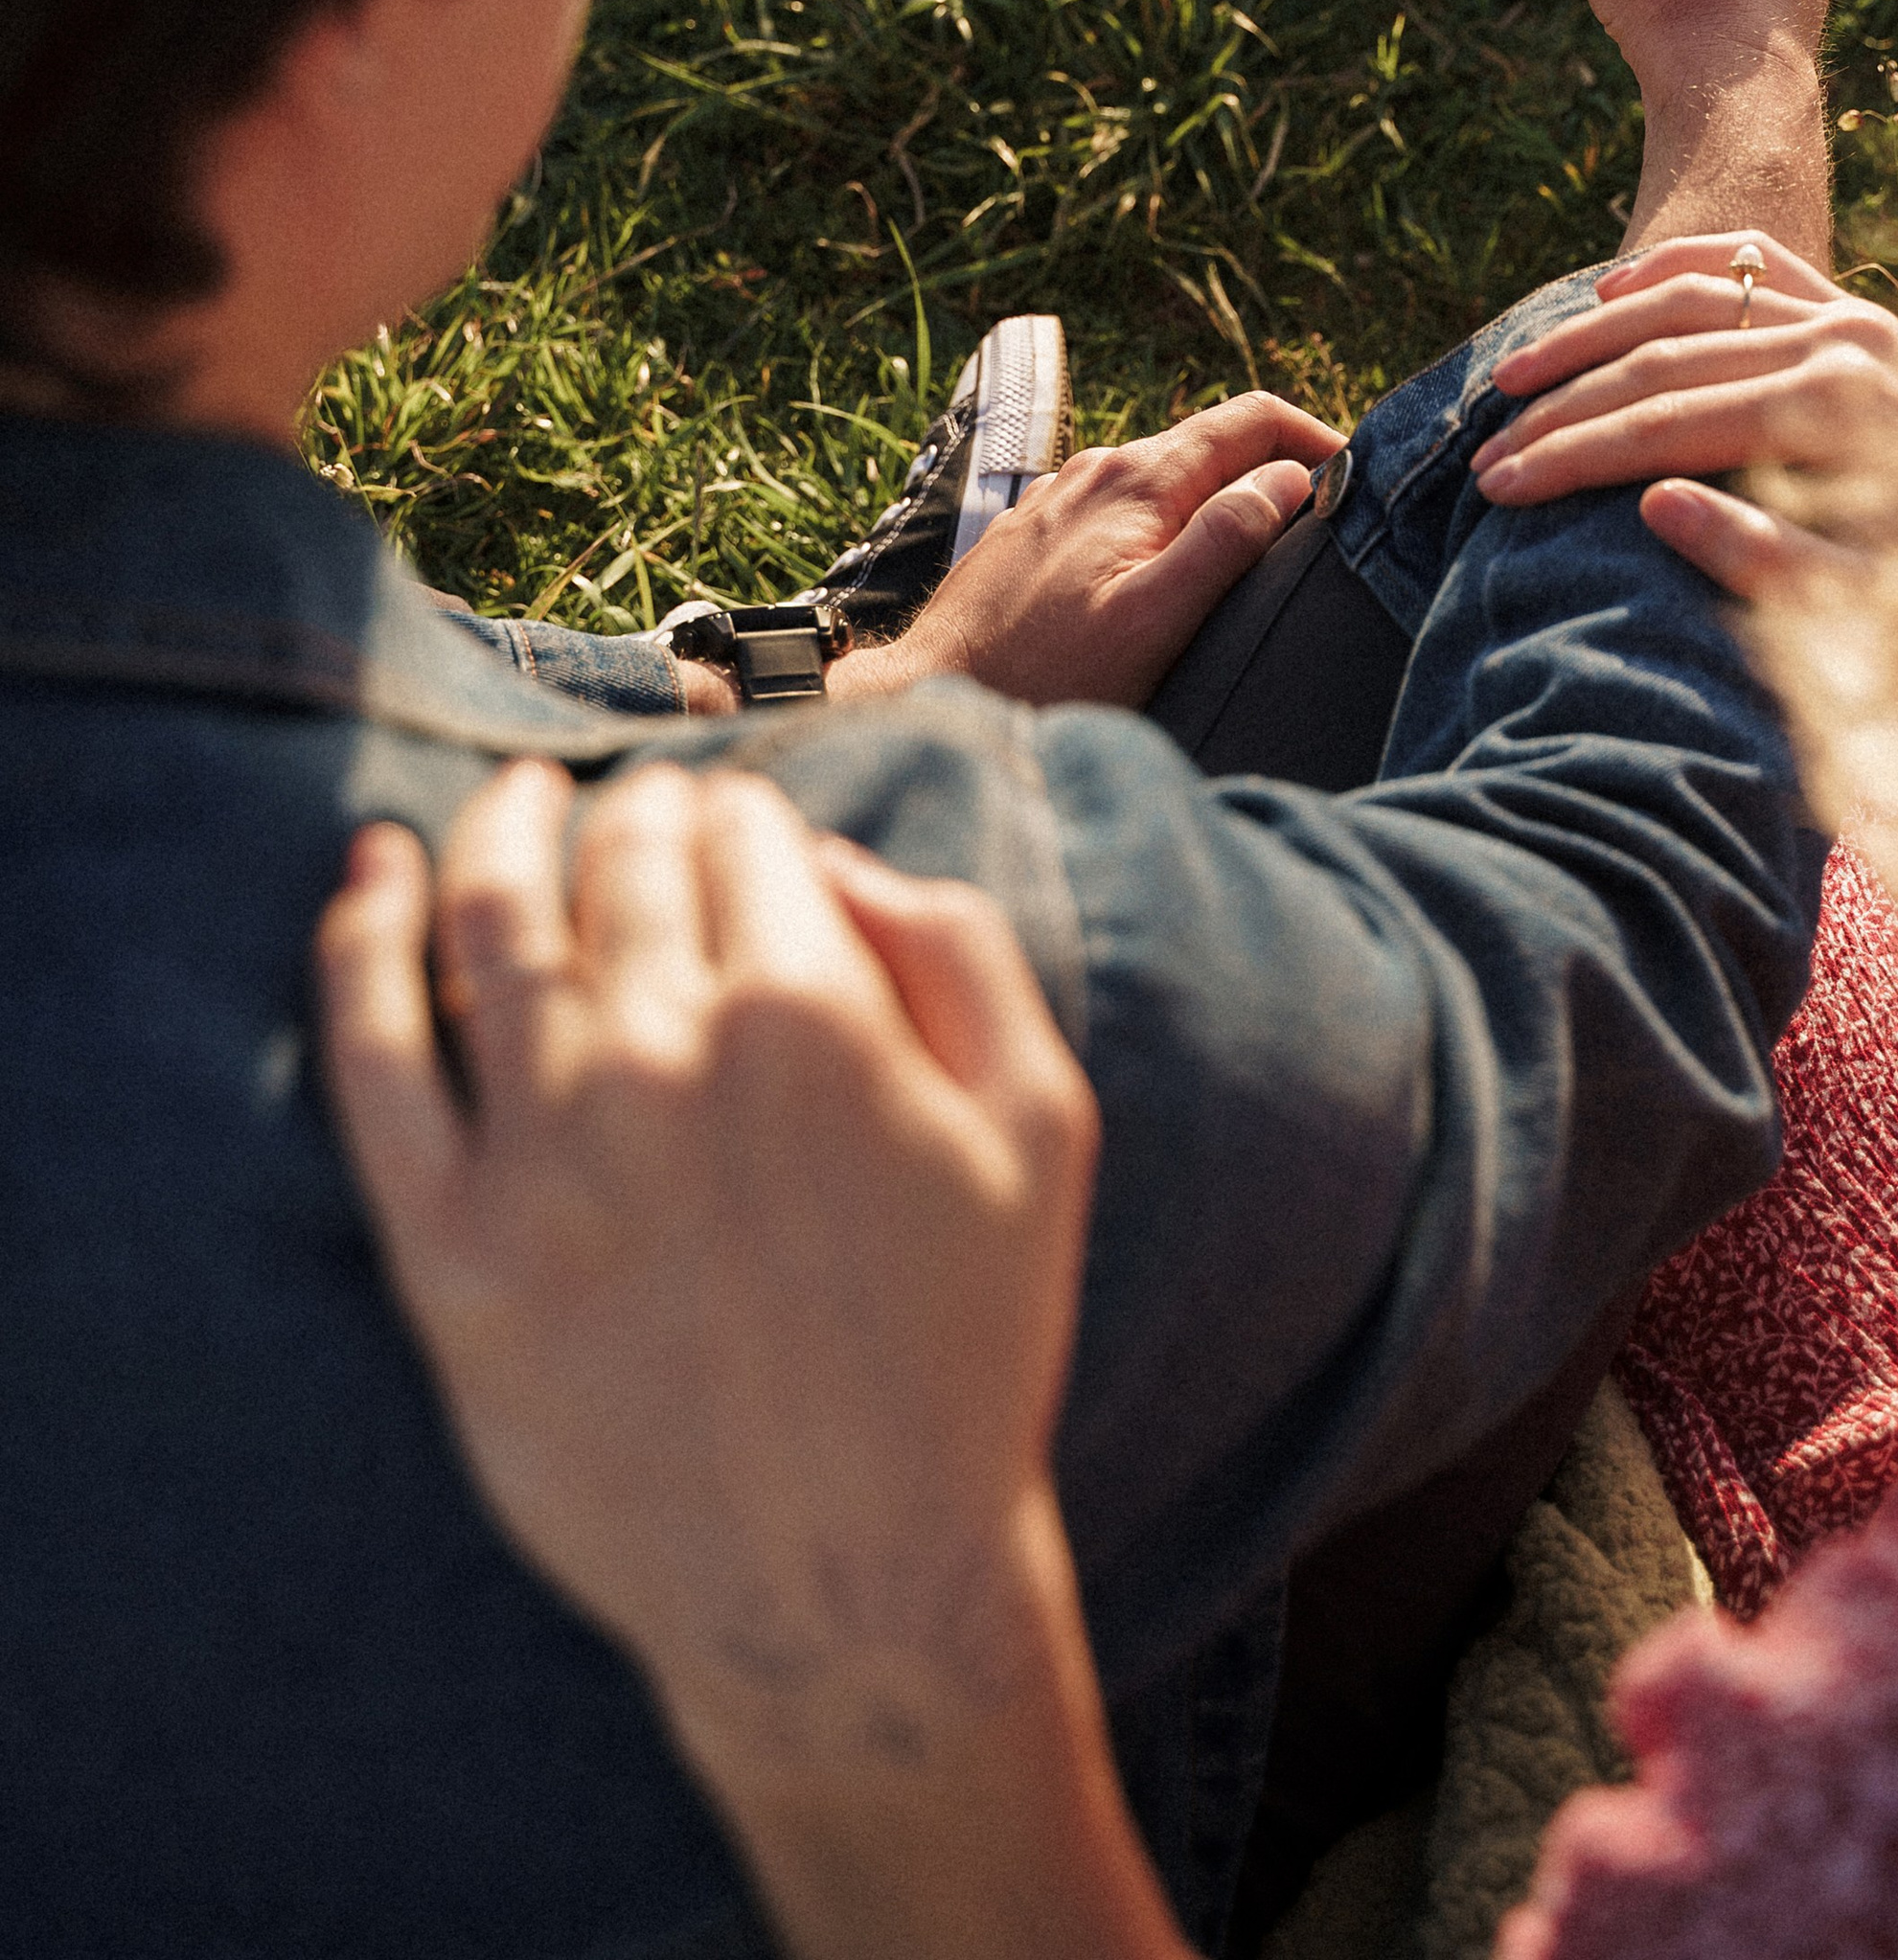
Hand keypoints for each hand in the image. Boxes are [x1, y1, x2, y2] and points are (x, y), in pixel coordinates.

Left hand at [317, 760, 1098, 1793]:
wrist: (852, 1590)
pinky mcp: (449, 1254)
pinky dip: (361, 936)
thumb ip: (959, 949)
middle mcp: (662, 1061)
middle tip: (639, 808)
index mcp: (811, 1016)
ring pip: (492, 921)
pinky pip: (372, 1056)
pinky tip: (374, 871)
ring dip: (501, 827)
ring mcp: (541, 1158)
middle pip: (621, 858)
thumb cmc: (959, 1356)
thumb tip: (826, 861)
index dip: (744, 816)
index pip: (746, 834)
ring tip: (513, 800)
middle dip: (636, 809)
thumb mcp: (1042, 1126)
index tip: (736, 828)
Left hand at [835, 394, 1340, 712]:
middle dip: (1276, 469)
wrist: (927, 696)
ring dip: (1223, 498)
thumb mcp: (1152, 618)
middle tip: (1325, 528)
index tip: (1356, 485)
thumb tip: (1289, 481)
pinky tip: (1176, 574)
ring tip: (1261, 555)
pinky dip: (1172, 523)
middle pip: (1213, 443)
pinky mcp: (1039, 533)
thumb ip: (1223, 542)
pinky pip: (1126, 508)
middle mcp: (1100, 469)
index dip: (1317, 438)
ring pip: (1169, 476)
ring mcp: (1063, 497)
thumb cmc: (1044, 675)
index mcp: (1139, 478)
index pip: (1253, 418)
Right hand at [1470, 230, 1897, 596]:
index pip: (1670, 421)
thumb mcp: (1869, 622)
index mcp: (1843, 409)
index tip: (1500, 491)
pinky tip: (1610, 293)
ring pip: (1691, 295)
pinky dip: (1675, 270)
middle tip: (1486, 455)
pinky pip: (1748, 264)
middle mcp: (1849, 340)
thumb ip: (1765, 563)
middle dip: (1565, 408)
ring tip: (1516, 378)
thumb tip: (1652, 502)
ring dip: (1593, 333)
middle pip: (1666, 356)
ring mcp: (1856, 316)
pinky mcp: (1858, 316)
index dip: (1574, 457)